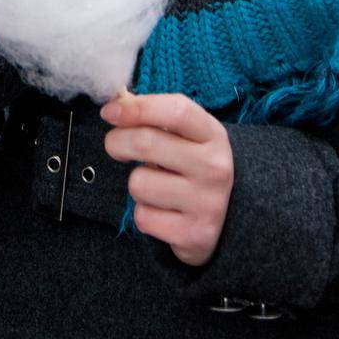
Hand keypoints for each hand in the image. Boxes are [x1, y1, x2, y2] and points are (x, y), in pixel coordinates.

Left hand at [102, 91, 233, 266]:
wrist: (228, 217)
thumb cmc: (192, 164)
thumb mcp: (185, 134)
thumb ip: (153, 116)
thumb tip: (115, 104)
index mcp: (213, 135)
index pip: (176, 111)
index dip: (137, 108)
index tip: (109, 112)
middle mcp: (214, 168)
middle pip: (146, 143)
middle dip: (118, 141)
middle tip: (116, 145)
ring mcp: (207, 203)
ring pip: (139, 183)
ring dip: (136, 184)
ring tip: (155, 185)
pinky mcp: (195, 235)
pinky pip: (143, 217)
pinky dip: (144, 214)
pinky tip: (162, 211)